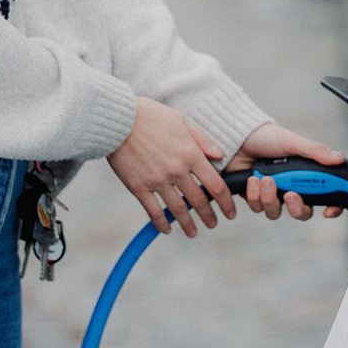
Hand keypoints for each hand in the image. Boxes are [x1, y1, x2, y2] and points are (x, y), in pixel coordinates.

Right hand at [107, 97, 233, 237]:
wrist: (116, 119)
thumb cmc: (150, 116)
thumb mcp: (181, 121)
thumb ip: (201, 141)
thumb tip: (219, 156)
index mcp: (190, 154)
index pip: (216, 185)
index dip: (226, 202)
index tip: (230, 212)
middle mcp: (176, 170)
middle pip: (199, 201)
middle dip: (208, 216)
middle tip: (213, 223)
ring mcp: (156, 180)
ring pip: (178, 209)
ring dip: (188, 224)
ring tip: (193, 232)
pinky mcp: (138, 186)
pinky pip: (153, 211)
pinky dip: (161, 223)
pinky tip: (167, 230)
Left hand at [226, 122, 347, 220]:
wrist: (234, 137)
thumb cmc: (265, 136)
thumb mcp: (292, 142)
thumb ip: (315, 151)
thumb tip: (339, 159)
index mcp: (305, 175)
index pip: (326, 196)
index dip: (332, 207)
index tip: (328, 211)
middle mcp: (291, 187)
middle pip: (302, 212)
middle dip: (296, 207)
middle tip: (290, 195)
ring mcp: (272, 194)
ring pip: (276, 212)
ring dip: (270, 198)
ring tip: (264, 179)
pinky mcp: (254, 197)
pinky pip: (258, 208)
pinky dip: (254, 195)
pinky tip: (252, 179)